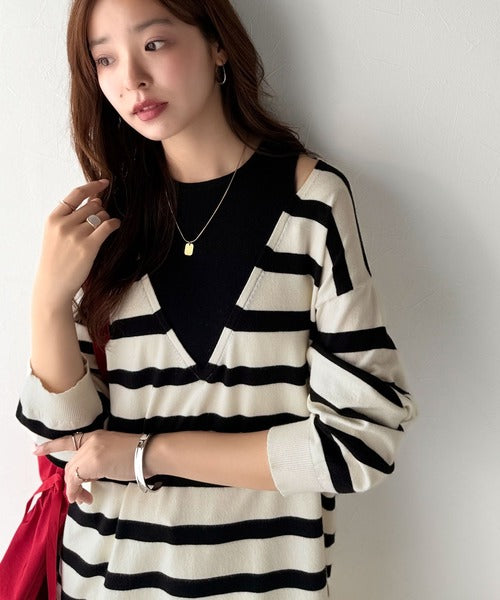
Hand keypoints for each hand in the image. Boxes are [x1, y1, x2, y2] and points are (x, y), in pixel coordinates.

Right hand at [33, 180, 120, 309]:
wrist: (53, 284)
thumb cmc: (56, 259)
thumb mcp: (55, 234)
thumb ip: (71, 216)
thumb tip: (95, 200)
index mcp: (53, 218)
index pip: (75, 194)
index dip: (92, 187)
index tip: (104, 183)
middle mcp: (63, 224)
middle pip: (92, 206)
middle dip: (99, 210)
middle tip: (98, 221)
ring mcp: (76, 235)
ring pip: (101, 216)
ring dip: (106, 220)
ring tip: (102, 229)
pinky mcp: (88, 247)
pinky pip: (108, 226)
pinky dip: (114, 224)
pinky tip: (116, 225)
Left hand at [34, 430, 138, 503]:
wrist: (150, 452)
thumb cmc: (138, 455)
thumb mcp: (114, 454)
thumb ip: (98, 460)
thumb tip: (88, 477)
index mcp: (96, 436)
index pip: (69, 440)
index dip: (51, 446)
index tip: (35, 450)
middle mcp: (91, 441)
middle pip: (71, 465)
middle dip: (71, 483)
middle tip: (81, 497)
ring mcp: (91, 450)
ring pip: (72, 474)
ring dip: (75, 490)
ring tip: (85, 499)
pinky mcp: (94, 462)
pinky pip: (76, 480)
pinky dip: (76, 491)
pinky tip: (85, 498)